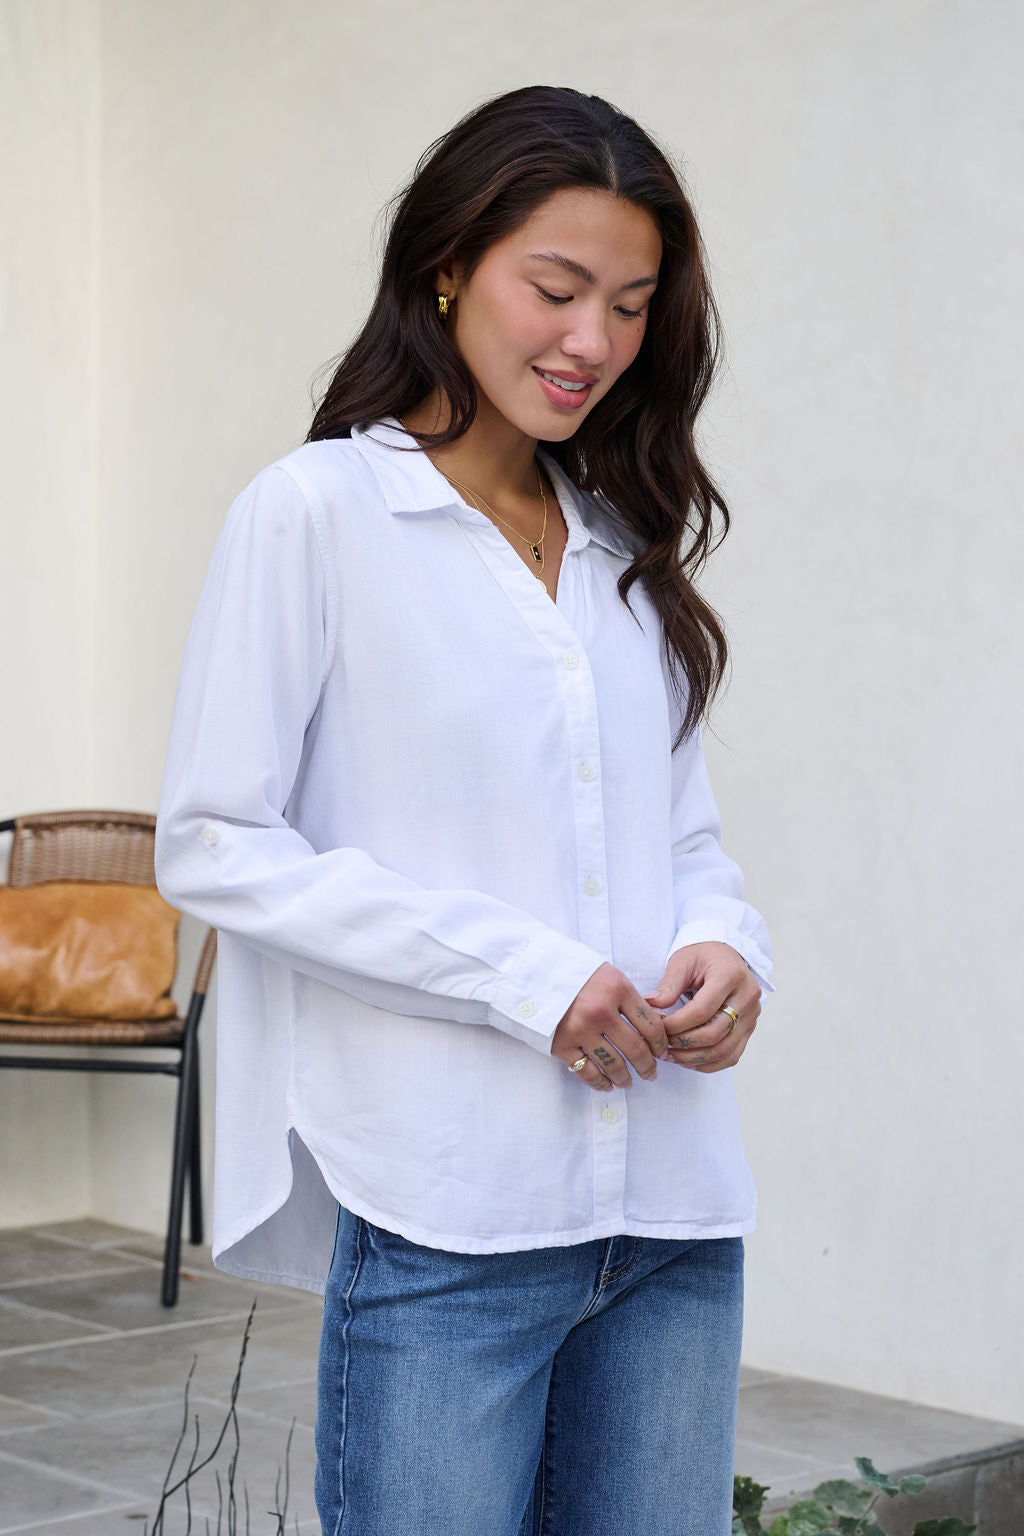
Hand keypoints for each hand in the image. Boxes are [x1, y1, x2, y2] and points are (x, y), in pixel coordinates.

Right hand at [551, 963, 671, 1091]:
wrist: (535, 974)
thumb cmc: (577, 974)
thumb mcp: (610, 976)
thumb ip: (632, 1000)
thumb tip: (658, 1026)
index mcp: (617, 989)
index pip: (651, 1025)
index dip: (661, 1044)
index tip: (662, 1053)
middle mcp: (600, 1011)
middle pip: (636, 1049)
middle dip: (648, 1067)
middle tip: (651, 1074)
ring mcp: (580, 1030)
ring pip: (614, 1065)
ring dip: (626, 1078)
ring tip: (629, 1083)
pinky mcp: (561, 1045)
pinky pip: (587, 1073)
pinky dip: (600, 1083)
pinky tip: (607, 1085)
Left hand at [645, 942, 760, 1072]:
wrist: (726, 956)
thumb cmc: (702, 956)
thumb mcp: (682, 962)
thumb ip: (668, 985)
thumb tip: (650, 1007)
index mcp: (730, 975)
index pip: (702, 1010)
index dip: (677, 1024)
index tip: (657, 1027)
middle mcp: (747, 997)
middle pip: (714, 1033)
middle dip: (683, 1043)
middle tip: (660, 1045)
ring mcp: (752, 1015)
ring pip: (724, 1050)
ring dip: (693, 1058)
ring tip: (670, 1056)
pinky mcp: (750, 1029)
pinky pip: (731, 1056)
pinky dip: (708, 1064)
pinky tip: (687, 1060)